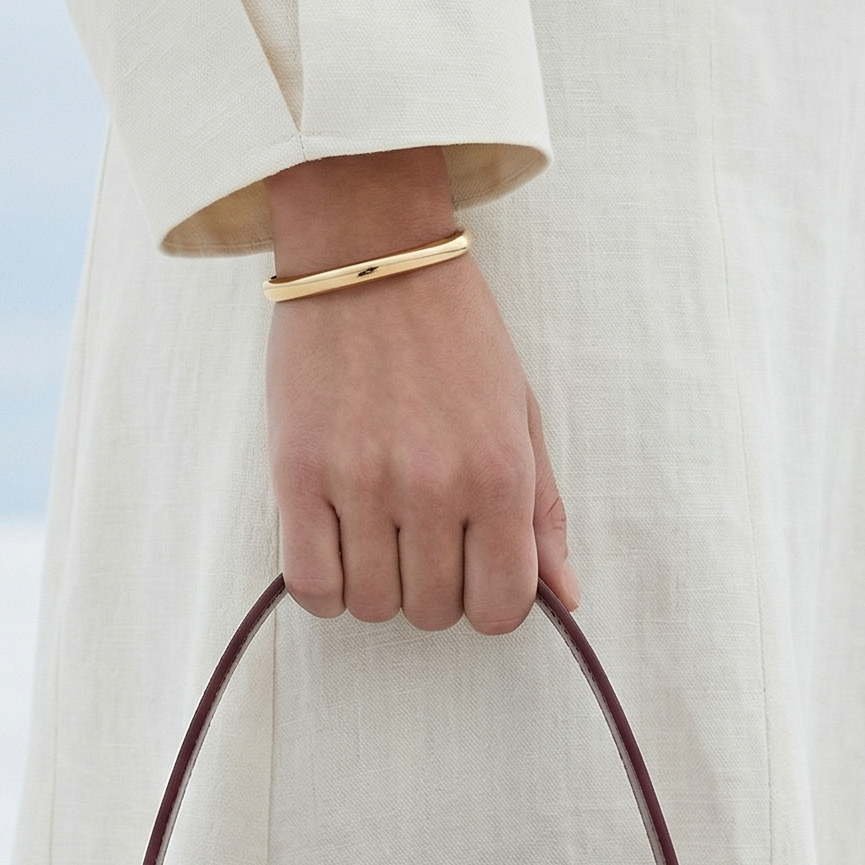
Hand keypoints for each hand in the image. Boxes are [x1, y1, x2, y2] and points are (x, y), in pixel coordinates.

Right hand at [265, 148, 576, 634]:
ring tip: (376, 536)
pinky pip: (312, 585)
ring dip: (377, 588)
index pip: (501, 607)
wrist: (370, 251)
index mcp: (499, 473)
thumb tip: (565, 600)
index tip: (472, 573)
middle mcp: (433, 485)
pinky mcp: (298, 473)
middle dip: (431, 590)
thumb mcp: (520, 416)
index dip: (488, 604)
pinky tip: (335, 552)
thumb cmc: (454, 335)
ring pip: (372, 605)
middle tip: (420, 539)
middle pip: (434, 613)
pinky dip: (325, 589)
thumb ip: (543, 515)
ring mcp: (361, 482)